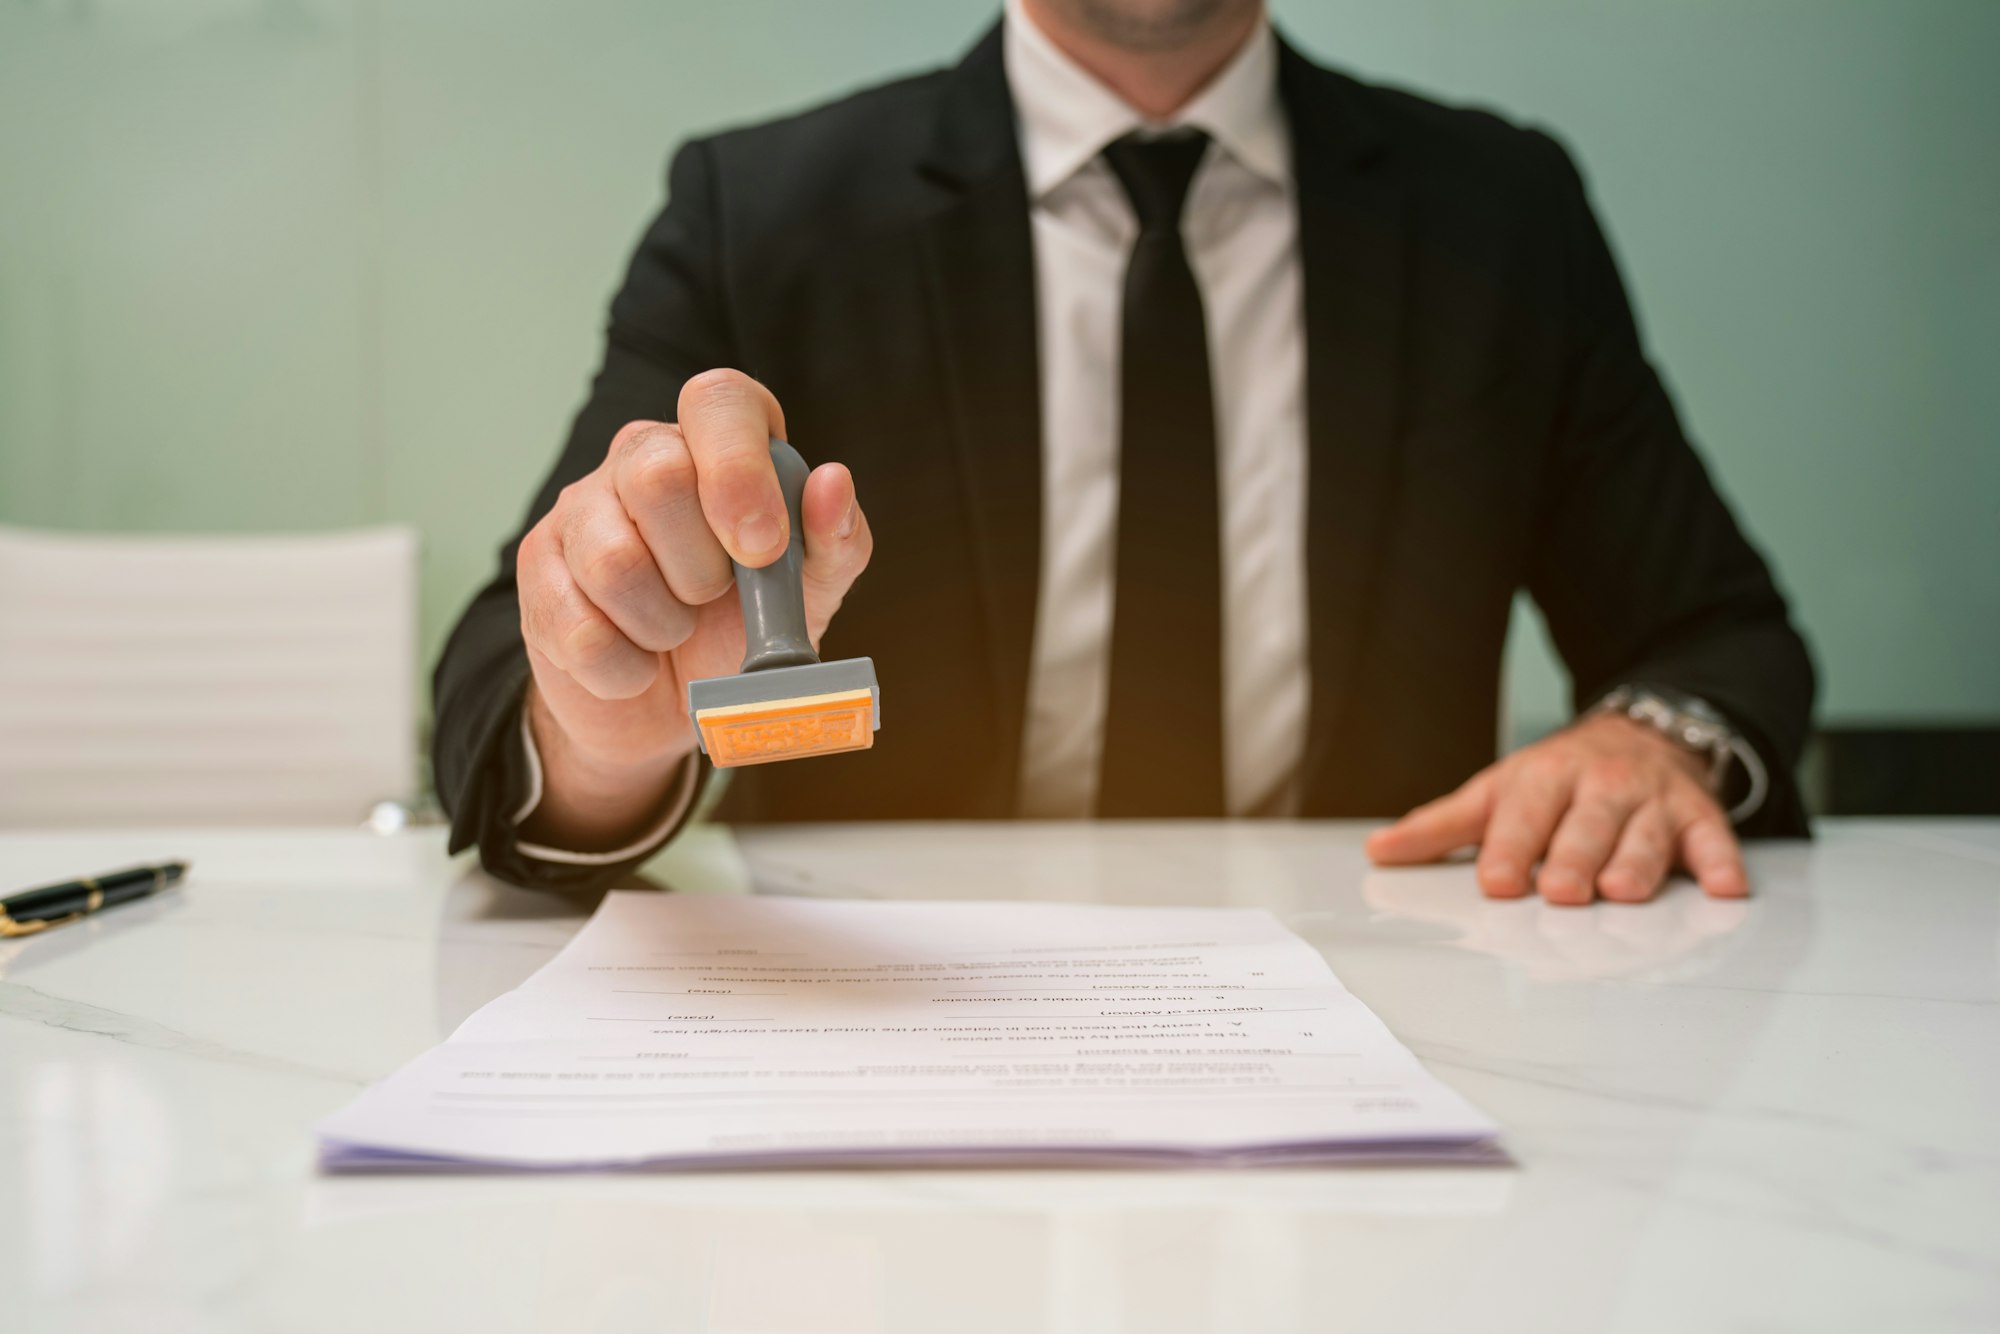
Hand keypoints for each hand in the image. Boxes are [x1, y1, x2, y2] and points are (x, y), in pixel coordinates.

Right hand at [516, 369, 872, 847]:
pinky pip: (579, 628)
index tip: (761, 546)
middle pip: (656, 476)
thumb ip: (835, 540)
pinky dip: (625, 669)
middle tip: (712, 599)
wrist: (673, 707)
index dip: (739, 468)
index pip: (718, 401)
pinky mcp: (538, 572)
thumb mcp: (809, 592)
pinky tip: (636, 663)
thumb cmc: (744, 628)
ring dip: (663, 625)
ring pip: (613, 560)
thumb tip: (834, 482)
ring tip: (674, 632)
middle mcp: (641, 457)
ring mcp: (579, 511)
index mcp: (717, 443)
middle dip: (700, 568)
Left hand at [1364, 714, 1747, 904]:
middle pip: (1585, 826)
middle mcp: (1598, 787)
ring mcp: (1651, 801)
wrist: (1641, 735)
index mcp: (1543, 780)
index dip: (1510, 849)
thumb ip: (1440, 828)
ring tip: (1623, 891)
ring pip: (1646, 834)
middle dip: (1573, 857)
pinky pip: (1714, 837)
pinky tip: (1723, 886)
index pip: (1522, 816)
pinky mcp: (1699, 815)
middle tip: (1563, 891)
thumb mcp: (1497, 793)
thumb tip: (1378, 851)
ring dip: (1637, 861)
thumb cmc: (1558, 779)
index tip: (1497, 882)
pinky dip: (1721, 860)